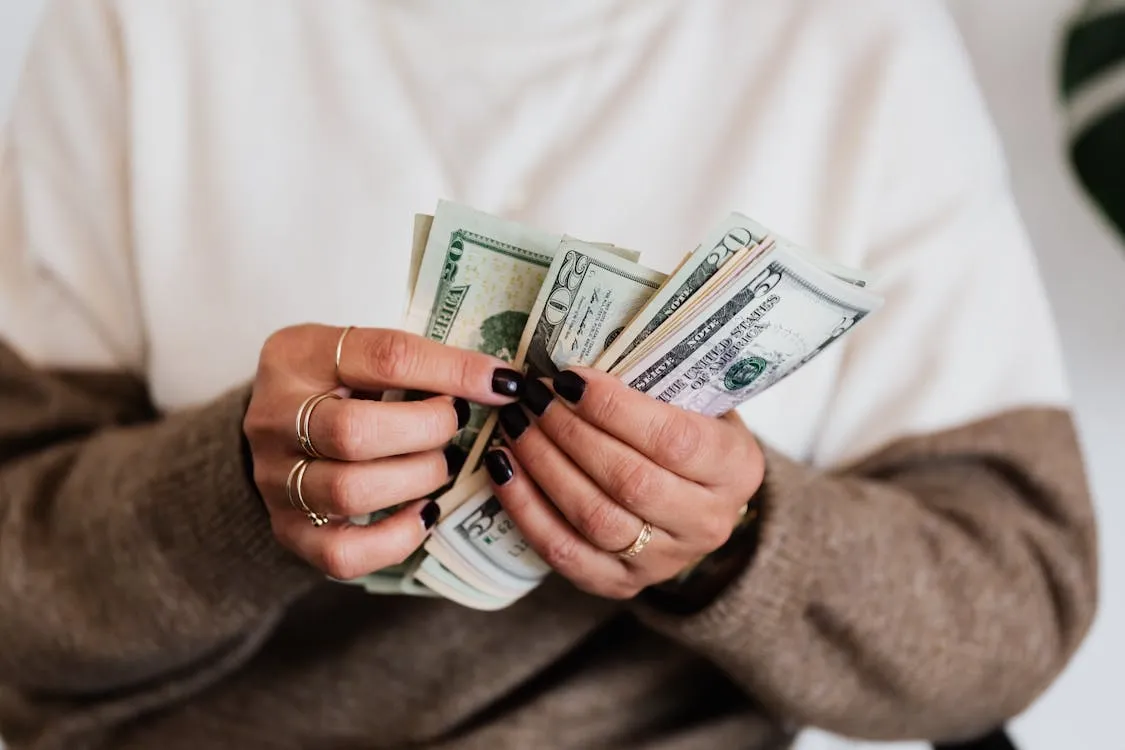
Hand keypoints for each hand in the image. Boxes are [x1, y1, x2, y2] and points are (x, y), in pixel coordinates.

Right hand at [242, 324, 522, 579]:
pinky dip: (396, 539)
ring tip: (439, 465)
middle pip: (354, 433)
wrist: (279, 431)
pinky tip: (425, 513)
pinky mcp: (288, 531)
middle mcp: (274, 417)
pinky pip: (342, 553)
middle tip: (454, 425)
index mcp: (298, 356)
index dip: (452, 371)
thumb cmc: (337, 386)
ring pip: (349, 492)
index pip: (384, 356)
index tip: (501, 383)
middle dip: (426, 431)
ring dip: (417, 479)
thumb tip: (500, 382)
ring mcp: (275, 480)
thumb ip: (417, 362)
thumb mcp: (361, 353)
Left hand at [484, 366, 763, 599]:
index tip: (567, 378)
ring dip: (544, 467)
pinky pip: (565, 553)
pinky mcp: (621, 584)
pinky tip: (503, 470)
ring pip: (595, 518)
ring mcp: (666, 561)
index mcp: (736, 467)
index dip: (614, 408)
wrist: (699, 500)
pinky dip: (527, 510)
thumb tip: (576, 353)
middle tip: (531, 397)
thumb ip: (655, 379)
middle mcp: (708, 522)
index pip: (673, 440)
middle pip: (629, 481)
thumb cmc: (688, 431)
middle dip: (569, 435)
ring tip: (515, 426)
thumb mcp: (694, 400)